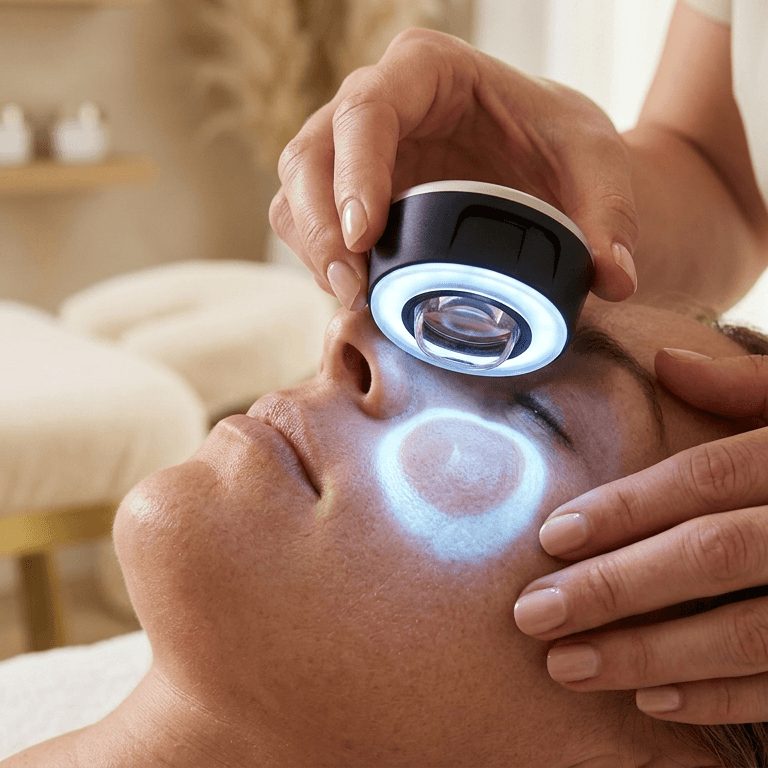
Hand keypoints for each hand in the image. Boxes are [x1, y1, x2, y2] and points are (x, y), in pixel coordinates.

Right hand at [269, 28, 638, 310]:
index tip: (363, 235)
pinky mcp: (349, 192)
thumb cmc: (557, 142)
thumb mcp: (595, 161)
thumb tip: (614, 280)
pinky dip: (316, 258)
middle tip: (352, 287)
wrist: (539, 159)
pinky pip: (305, 220)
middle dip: (320, 224)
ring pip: (296, 189)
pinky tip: (352, 291)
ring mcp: (354, 150)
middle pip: (310, 152)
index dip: (354, 171)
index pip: (366, 108)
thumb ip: (609, 215)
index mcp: (426, 72)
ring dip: (310, 247)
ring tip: (352, 298)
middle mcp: (376, 104)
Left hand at [514, 349, 767, 724]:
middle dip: (614, 589)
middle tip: (531, 614)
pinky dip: (722, 698)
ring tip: (567, 665)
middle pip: (709, 557)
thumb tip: (666, 361)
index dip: (624, 508)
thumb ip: (751, 388)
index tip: (549, 537)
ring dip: (649, 654)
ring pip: (745, 632)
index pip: (702, 480)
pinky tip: (651, 701)